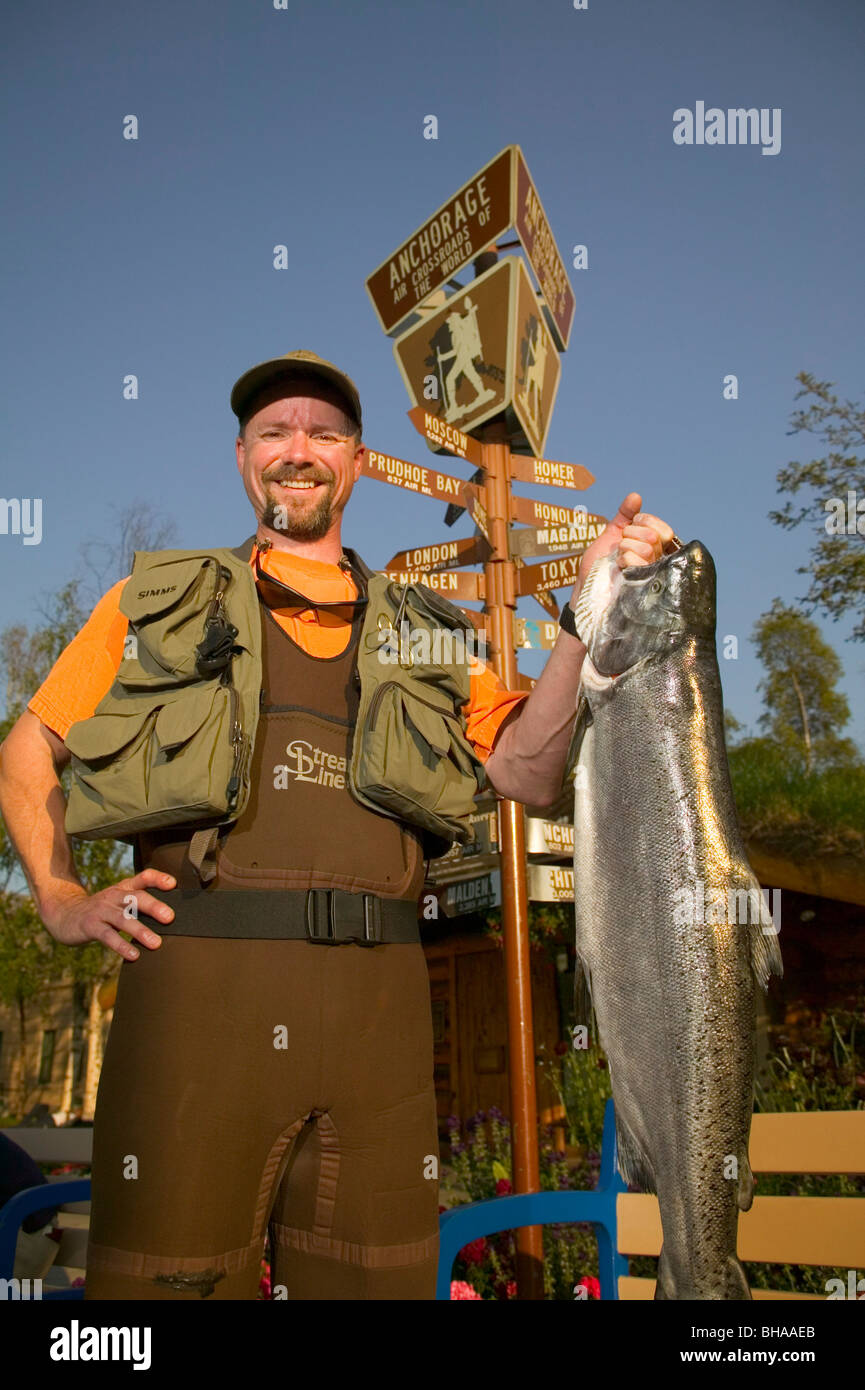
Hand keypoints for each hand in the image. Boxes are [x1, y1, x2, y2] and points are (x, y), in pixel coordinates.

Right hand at [41, 870, 175, 959]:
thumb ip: (141, 903)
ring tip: (156, 943)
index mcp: (124, 888)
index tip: (173, 884)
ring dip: (140, 931)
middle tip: (170, 917)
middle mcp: (114, 896)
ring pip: (123, 919)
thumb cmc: (102, 910)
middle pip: (135, 897)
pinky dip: (121, 946)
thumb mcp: (120, 901)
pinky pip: (108, 936)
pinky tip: (134, 955)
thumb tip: (172, 915)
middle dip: (153, 906)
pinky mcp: (91, 926)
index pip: (143, 877)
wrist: (65, 914)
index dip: (158, 878)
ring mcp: (101, 910)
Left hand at [571, 492, 676, 602]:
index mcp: (652, 547)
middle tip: (620, 545)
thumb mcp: (612, 533)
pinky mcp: (643, 584)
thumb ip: (625, 515)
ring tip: (618, 557)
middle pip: (654, 536)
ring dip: (626, 548)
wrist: (586, 584)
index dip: (645, 521)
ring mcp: (651, 573)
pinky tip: (619, 566)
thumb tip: (635, 496)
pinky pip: (641, 562)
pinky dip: (626, 559)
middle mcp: (656, 560)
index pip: (663, 529)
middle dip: (631, 535)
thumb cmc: (600, 562)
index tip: (629, 526)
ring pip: (648, 549)